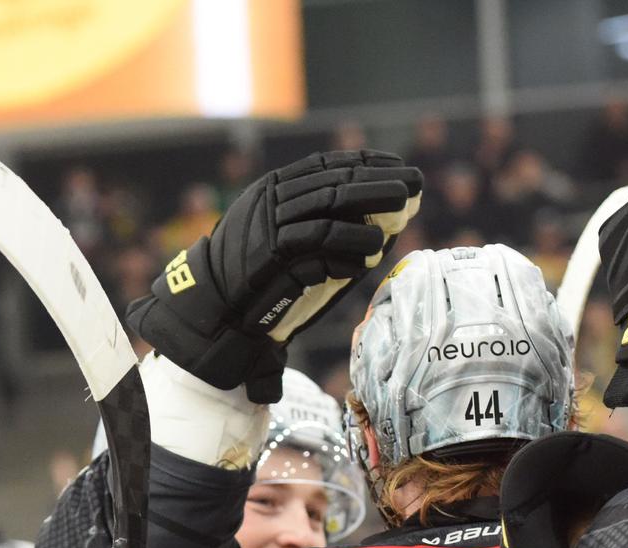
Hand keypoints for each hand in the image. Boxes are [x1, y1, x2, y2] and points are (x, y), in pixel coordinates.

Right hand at [127, 150, 422, 402]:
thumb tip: (377, 219)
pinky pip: (318, 249)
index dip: (366, 162)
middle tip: (413, 186)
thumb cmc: (257, 277)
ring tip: (394, 226)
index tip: (398, 166)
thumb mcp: (285, 239)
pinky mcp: (271, 255)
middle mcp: (272, 199)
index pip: (328, 164)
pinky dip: (345, 255)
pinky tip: (365, 262)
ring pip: (329, 209)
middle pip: (335, 182)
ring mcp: (270, 225)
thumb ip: (318, 222)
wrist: (214, 306)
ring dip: (367, 217)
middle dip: (379, 183)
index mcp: (275, 187)